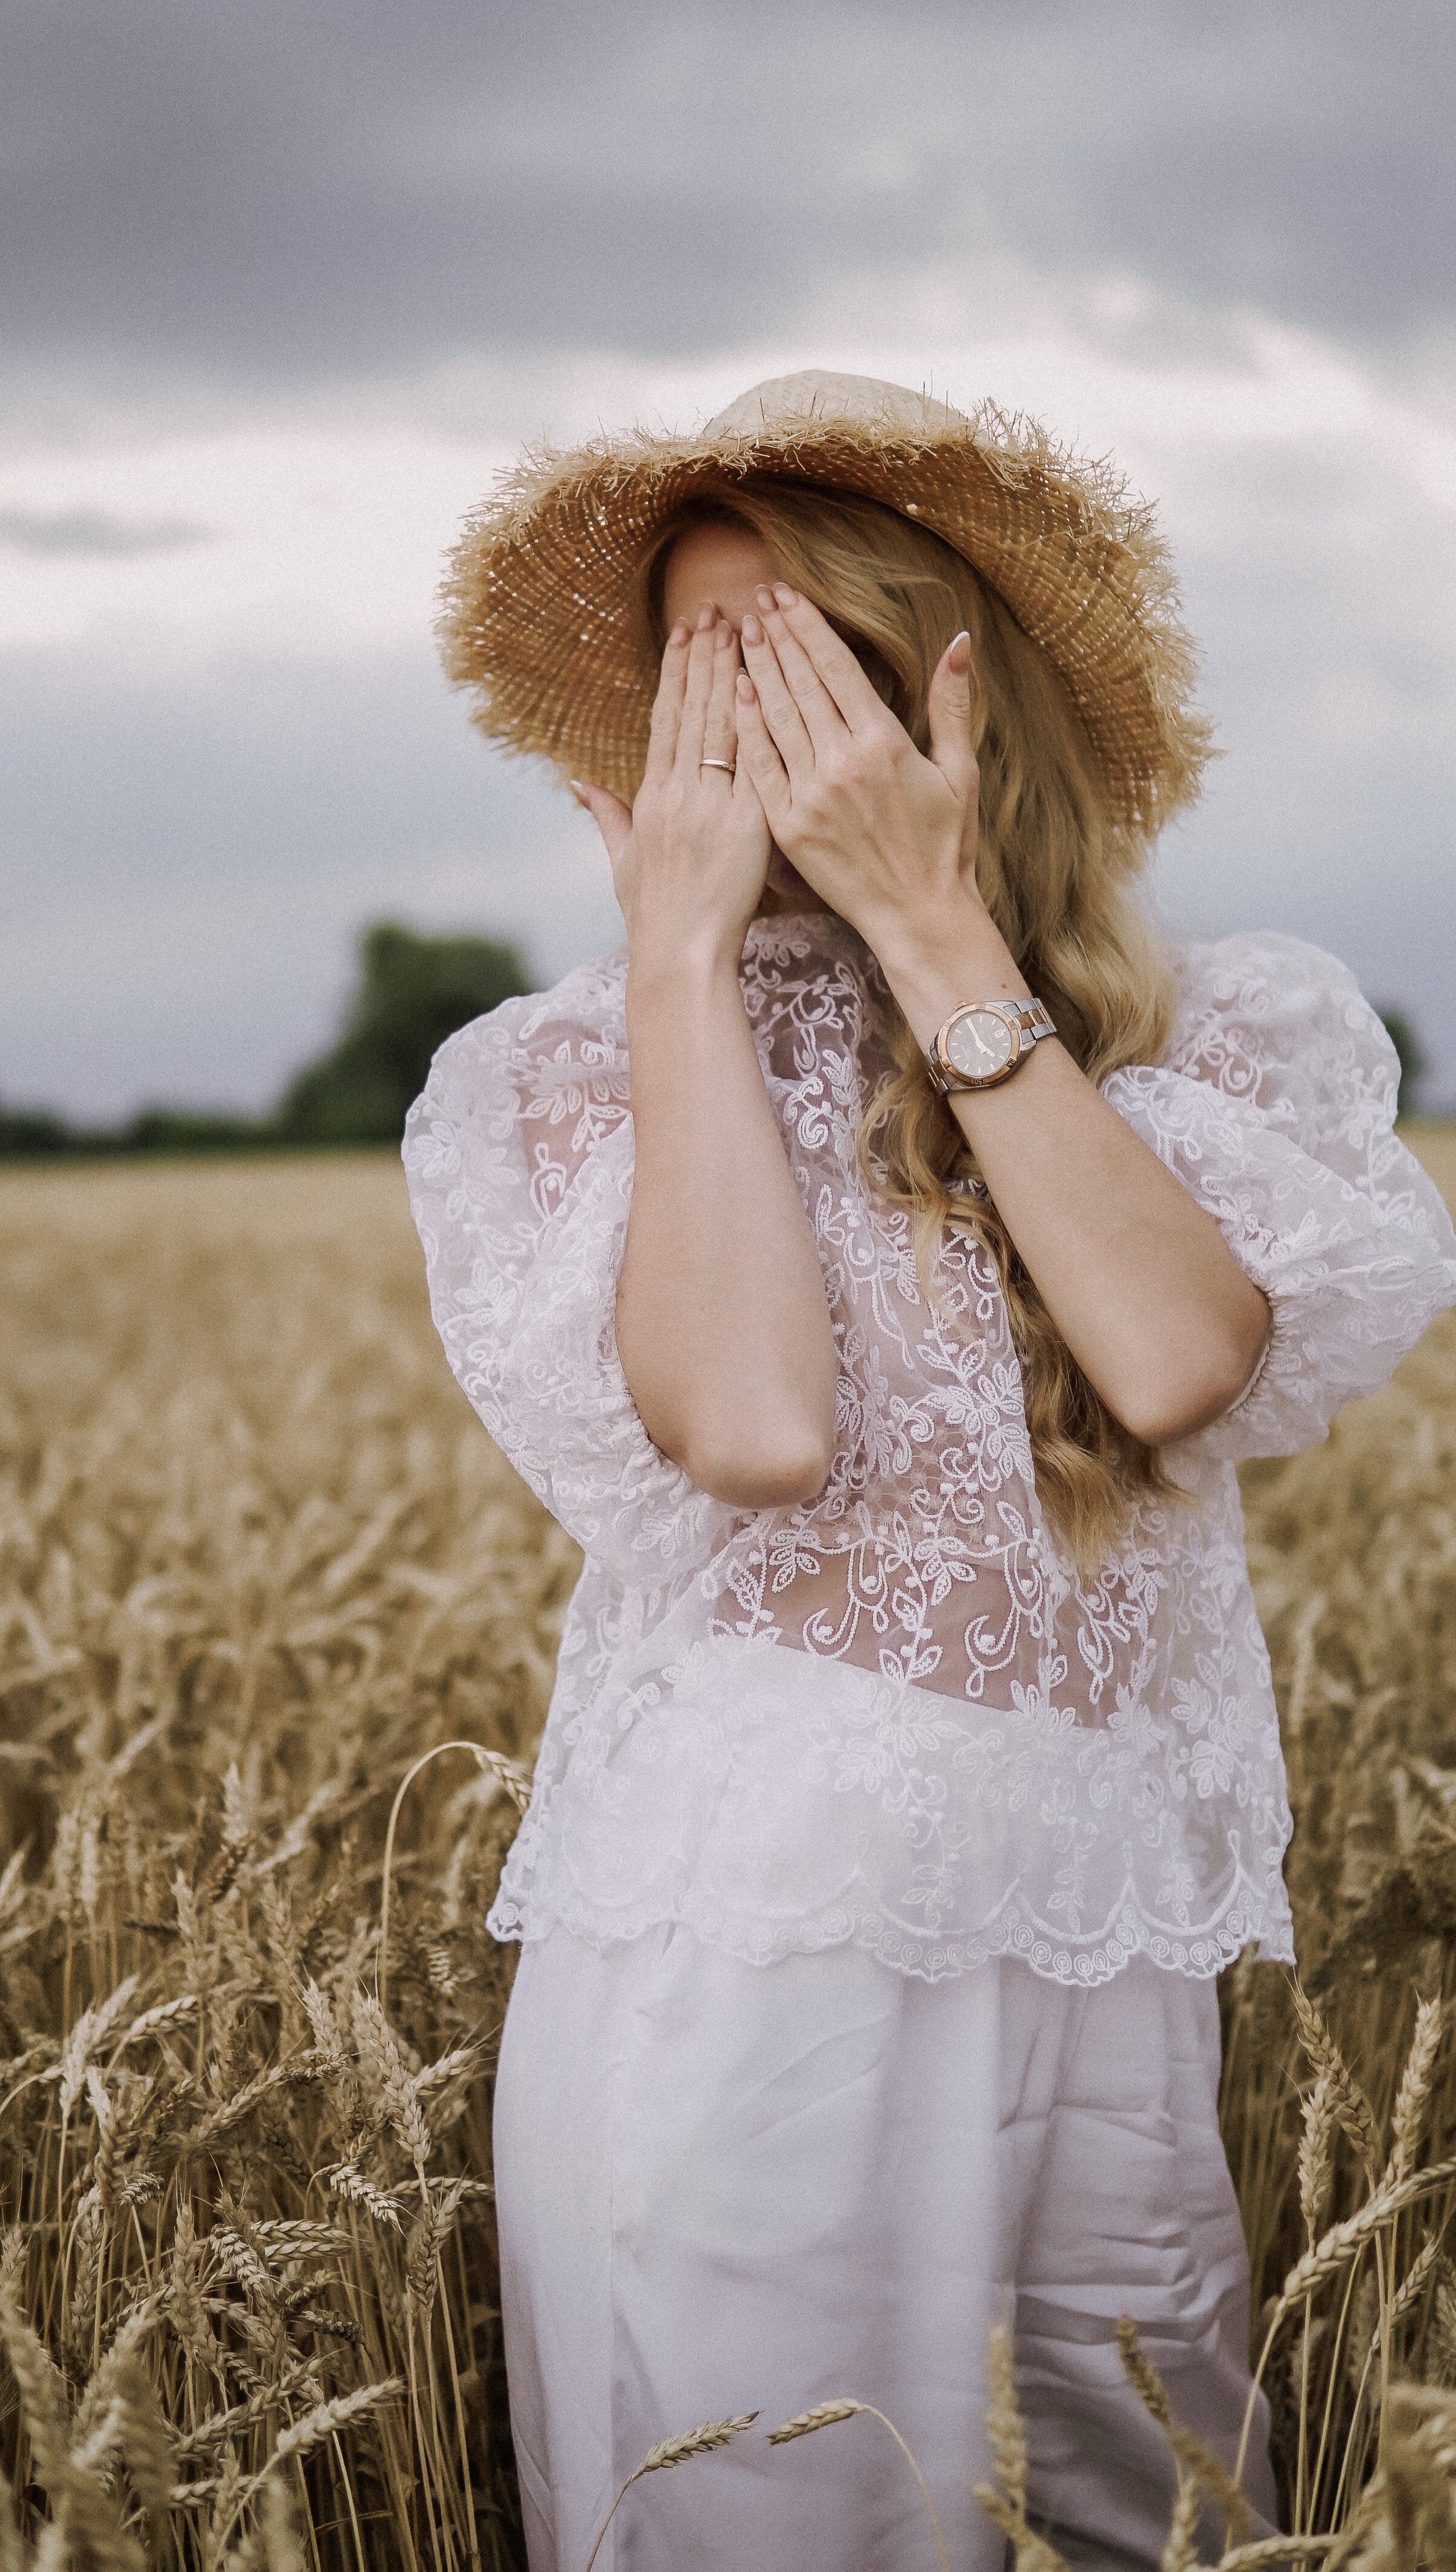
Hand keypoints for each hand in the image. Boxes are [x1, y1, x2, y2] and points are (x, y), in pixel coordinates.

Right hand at [572, 606, 770, 971]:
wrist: (680, 954)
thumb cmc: (654, 916)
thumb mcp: (622, 862)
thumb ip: (606, 816)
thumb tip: (577, 784)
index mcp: (650, 797)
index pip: (665, 719)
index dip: (675, 672)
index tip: (685, 632)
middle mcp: (676, 792)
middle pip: (691, 709)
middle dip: (703, 655)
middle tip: (715, 607)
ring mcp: (707, 804)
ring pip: (718, 723)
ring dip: (727, 670)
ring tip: (737, 625)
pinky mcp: (741, 822)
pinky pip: (748, 760)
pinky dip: (751, 718)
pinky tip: (759, 679)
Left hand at [733, 583, 983, 949]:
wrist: (918, 915)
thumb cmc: (947, 844)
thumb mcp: (960, 771)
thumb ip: (953, 704)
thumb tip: (957, 640)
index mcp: (884, 742)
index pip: (835, 667)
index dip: (807, 626)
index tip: (785, 595)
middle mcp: (843, 763)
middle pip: (800, 683)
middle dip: (776, 636)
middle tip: (754, 600)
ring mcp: (810, 796)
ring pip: (775, 717)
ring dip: (756, 669)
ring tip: (741, 633)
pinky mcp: (788, 827)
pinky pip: (760, 766)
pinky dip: (746, 726)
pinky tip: (735, 693)